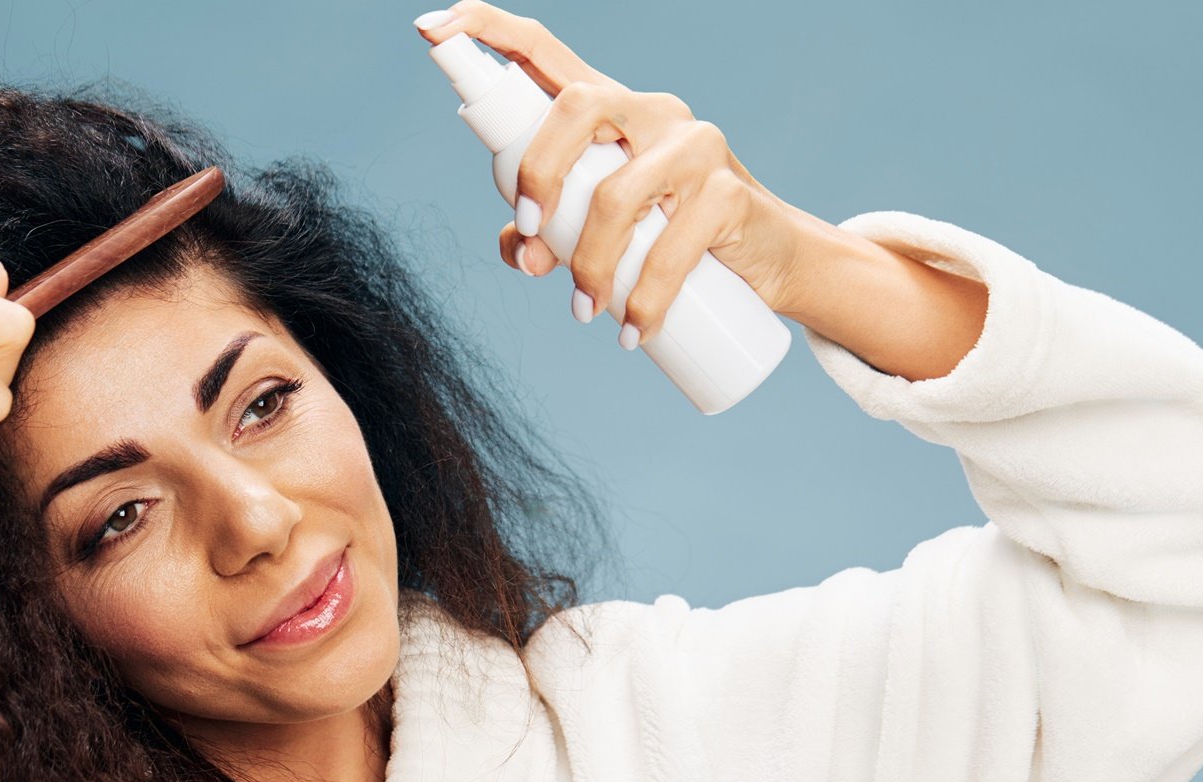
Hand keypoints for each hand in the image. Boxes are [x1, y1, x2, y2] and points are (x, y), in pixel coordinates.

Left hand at [414, 1, 819, 345]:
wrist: (768, 261)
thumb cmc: (671, 237)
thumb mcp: (602, 229)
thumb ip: (549, 232)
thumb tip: (516, 252)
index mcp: (609, 110)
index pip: (543, 49)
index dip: (487, 30)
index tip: (433, 28)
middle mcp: (652, 111)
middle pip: (576, 107)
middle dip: (537, 174)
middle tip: (528, 236)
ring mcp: (696, 145)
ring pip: (617, 194)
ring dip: (588, 265)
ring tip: (583, 311)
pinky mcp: (729, 192)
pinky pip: (670, 249)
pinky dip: (641, 300)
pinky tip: (633, 331)